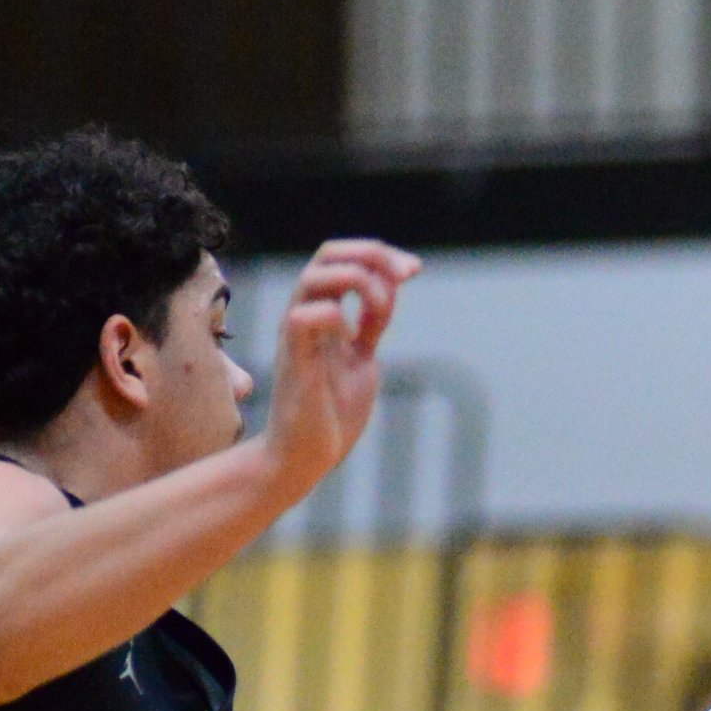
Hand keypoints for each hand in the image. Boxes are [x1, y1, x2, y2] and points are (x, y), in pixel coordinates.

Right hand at [257, 241, 417, 500]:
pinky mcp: (294, 361)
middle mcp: (306, 315)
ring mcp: (297, 336)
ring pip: (313, 275)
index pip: (343, 258)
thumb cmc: (331, 414)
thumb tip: (391, 287)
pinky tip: (349, 340)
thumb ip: (371, 325)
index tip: (415, 270)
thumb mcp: (362, 358)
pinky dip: (334, 318)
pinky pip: (304, 317)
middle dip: (372, 254)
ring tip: (381, 307)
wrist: (306, 458)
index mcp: (324, 313)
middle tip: (406, 275)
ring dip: (357, 280)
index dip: (381, 256)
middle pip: (328, 253)